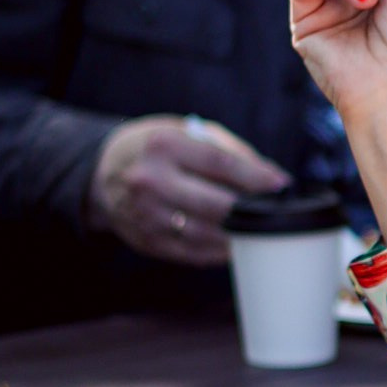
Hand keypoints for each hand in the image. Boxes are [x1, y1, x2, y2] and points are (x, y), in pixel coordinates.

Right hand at [86, 115, 288, 265]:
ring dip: (238, 235)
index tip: (281, 184)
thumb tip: (272, 179)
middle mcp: (150, 181)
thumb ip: (231, 152)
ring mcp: (145, 215)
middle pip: (215, 205)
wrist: (105, 171)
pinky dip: (218, 251)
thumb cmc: (160, 149)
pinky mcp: (145, 241)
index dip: (256, 177)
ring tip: (256, 229)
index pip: (220, 164)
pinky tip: (233, 243)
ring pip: (205, 235)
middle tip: (272, 212)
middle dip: (250, 211)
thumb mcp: (189, 133)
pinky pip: (191, 253)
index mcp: (164, 146)